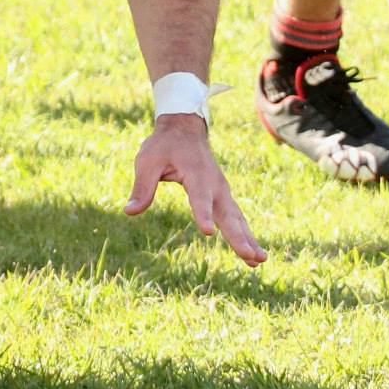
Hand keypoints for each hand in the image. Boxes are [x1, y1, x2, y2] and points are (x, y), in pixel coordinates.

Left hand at [124, 113, 265, 265]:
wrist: (184, 128)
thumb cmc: (163, 145)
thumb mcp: (147, 161)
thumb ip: (142, 187)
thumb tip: (129, 212)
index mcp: (195, 173)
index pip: (199, 197)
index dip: (203, 214)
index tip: (208, 232)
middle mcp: (214, 184)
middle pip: (227, 214)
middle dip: (238, 236)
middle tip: (250, 256)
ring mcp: (222, 191)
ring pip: (237, 218)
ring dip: (248, 239)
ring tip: (259, 260)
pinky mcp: (223, 196)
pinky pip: (237, 218)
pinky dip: (247, 234)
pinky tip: (254, 254)